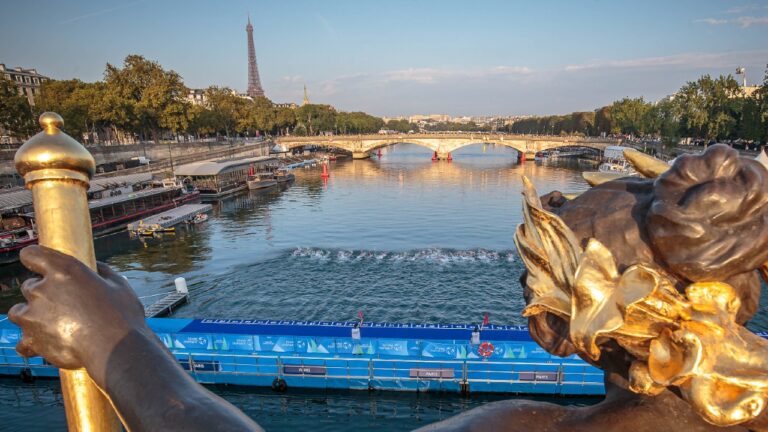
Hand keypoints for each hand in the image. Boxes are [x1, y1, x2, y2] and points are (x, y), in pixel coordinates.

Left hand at [8, 245, 147, 375]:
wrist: (115, 350)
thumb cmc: (122, 315)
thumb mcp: (119, 285)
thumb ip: (103, 273)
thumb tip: (97, 267)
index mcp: (64, 270)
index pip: (32, 255)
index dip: (35, 259)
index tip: (41, 266)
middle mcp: (43, 290)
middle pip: (29, 286)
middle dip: (42, 293)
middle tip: (64, 304)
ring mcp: (33, 316)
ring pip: (19, 312)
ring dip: (31, 315)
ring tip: (51, 324)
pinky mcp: (32, 340)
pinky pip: (22, 342)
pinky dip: (31, 342)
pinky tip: (46, 343)